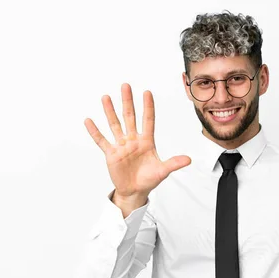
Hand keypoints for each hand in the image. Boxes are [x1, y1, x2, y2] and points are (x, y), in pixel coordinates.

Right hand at [84, 83, 191, 197]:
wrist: (135, 191)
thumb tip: (189, 159)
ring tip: (106, 97)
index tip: (147, 92)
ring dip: (110, 111)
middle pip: (130, 117)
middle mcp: (133, 140)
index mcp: (147, 141)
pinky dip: (95, 131)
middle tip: (125, 85)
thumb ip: (174, 163)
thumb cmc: (149, 180)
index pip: (148, 120)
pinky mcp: (111, 154)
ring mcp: (121, 146)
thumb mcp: (162, 171)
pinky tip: (89, 120)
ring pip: (115, 125)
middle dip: (128, 102)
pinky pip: (101, 141)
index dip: (148, 107)